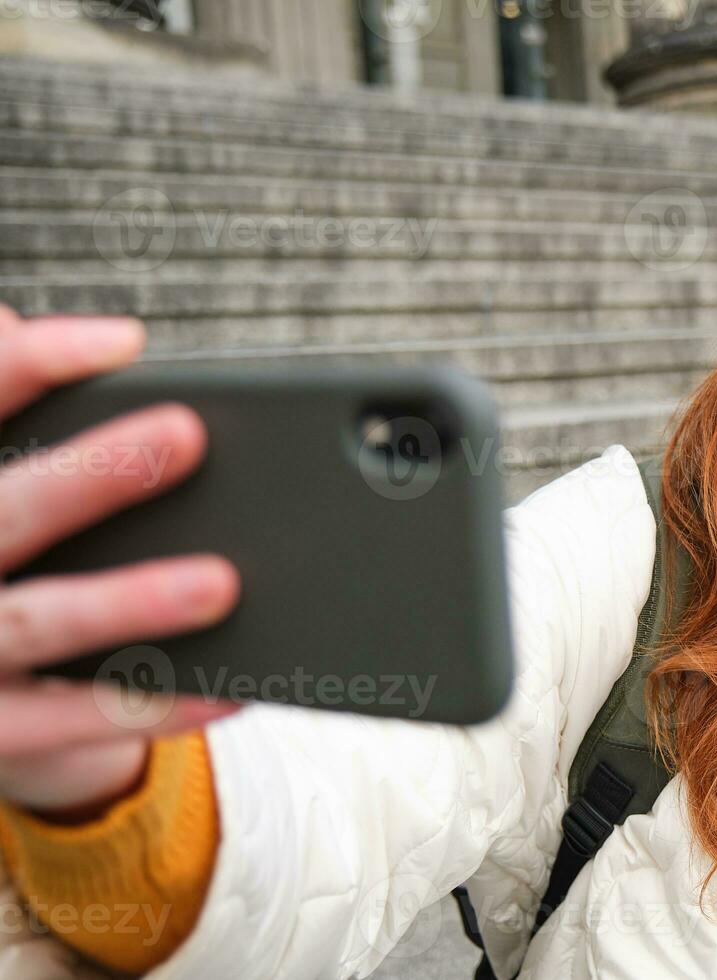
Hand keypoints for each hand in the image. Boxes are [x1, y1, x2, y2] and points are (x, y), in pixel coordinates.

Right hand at [0, 304, 240, 819]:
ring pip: (37, 622)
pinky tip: (227, 690)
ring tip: (221, 582)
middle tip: (186, 435)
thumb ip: (10, 411)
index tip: (126, 341)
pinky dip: (151, 706)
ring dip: (130, 601)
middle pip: (3, 513)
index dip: (30, 366)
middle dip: (92, 476)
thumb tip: (26, 326)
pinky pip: (71, 722)